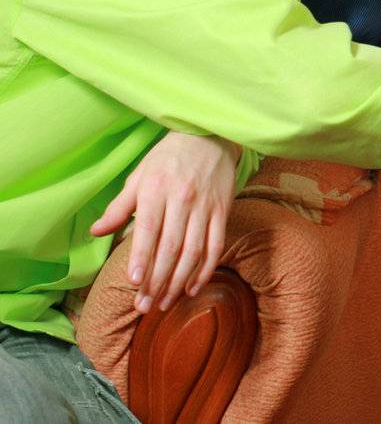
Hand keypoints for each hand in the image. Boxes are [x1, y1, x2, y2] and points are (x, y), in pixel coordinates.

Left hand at [89, 132, 240, 313]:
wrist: (210, 135)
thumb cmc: (168, 158)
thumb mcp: (139, 176)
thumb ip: (119, 206)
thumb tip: (96, 232)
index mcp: (156, 190)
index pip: (148, 230)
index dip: (142, 258)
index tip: (134, 283)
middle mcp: (182, 200)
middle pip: (170, 247)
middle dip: (157, 279)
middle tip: (145, 305)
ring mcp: (205, 206)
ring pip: (193, 250)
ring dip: (179, 280)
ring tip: (165, 302)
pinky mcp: (223, 210)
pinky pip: (216, 244)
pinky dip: (206, 269)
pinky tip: (194, 287)